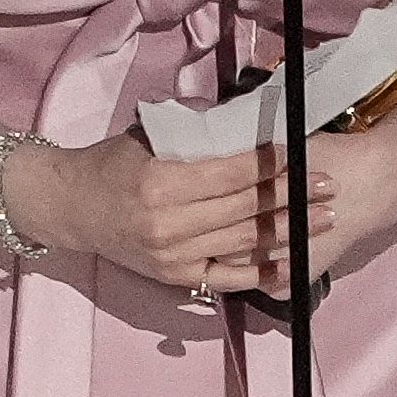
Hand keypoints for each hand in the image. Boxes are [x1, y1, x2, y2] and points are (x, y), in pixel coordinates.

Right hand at [12, 124, 396, 296]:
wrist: (69, 206)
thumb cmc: (110, 163)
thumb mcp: (148, 139)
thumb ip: (195, 134)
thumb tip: (247, 118)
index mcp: (162, 182)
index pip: (231, 173)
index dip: (270, 164)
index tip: (301, 153)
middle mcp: (168, 223)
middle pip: (244, 208)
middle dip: (291, 196)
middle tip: (328, 185)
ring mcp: (172, 256)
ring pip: (243, 242)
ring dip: (288, 230)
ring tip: (324, 219)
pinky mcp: (174, 278)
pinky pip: (228, 276)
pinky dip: (262, 271)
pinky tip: (292, 262)